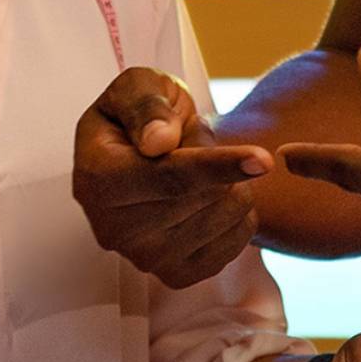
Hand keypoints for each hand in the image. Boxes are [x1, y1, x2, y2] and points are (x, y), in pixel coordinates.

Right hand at [73, 66, 270, 288]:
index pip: (169, 178)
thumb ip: (146, 105)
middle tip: (193, 142)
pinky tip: (212, 197)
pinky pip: (237, 241)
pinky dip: (238, 213)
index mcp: (97, 180)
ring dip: (230, 182)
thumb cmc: (140, 114)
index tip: (263, 159)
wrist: (138, 154)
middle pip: (205, 196)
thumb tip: (158, 143)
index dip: (218, 166)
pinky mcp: (175, 276)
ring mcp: (144, 259)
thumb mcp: (137, 85)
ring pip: (227, 216)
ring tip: (199, 169)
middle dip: (219, 157)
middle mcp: (113, 229)